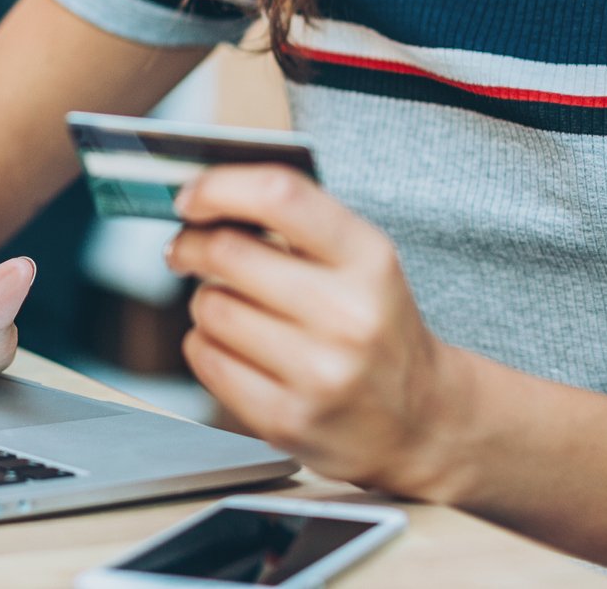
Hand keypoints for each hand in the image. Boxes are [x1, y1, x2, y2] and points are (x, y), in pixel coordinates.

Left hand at [165, 164, 463, 498]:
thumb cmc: (374, 323)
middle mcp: (349, 316)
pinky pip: (206, 358)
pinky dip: (205, 344)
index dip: (220, 187)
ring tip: (232, 306)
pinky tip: (233, 346)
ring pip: (210, 307)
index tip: (190, 197)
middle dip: (192, 244)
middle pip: (228, 253)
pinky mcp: (288, 420)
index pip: (281, 197)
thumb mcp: (361, 261)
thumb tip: (205, 193)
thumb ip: (295, 220)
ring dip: (205, 300)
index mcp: (369, 260)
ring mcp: (319, 374)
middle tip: (185, 248)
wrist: (420, 419)